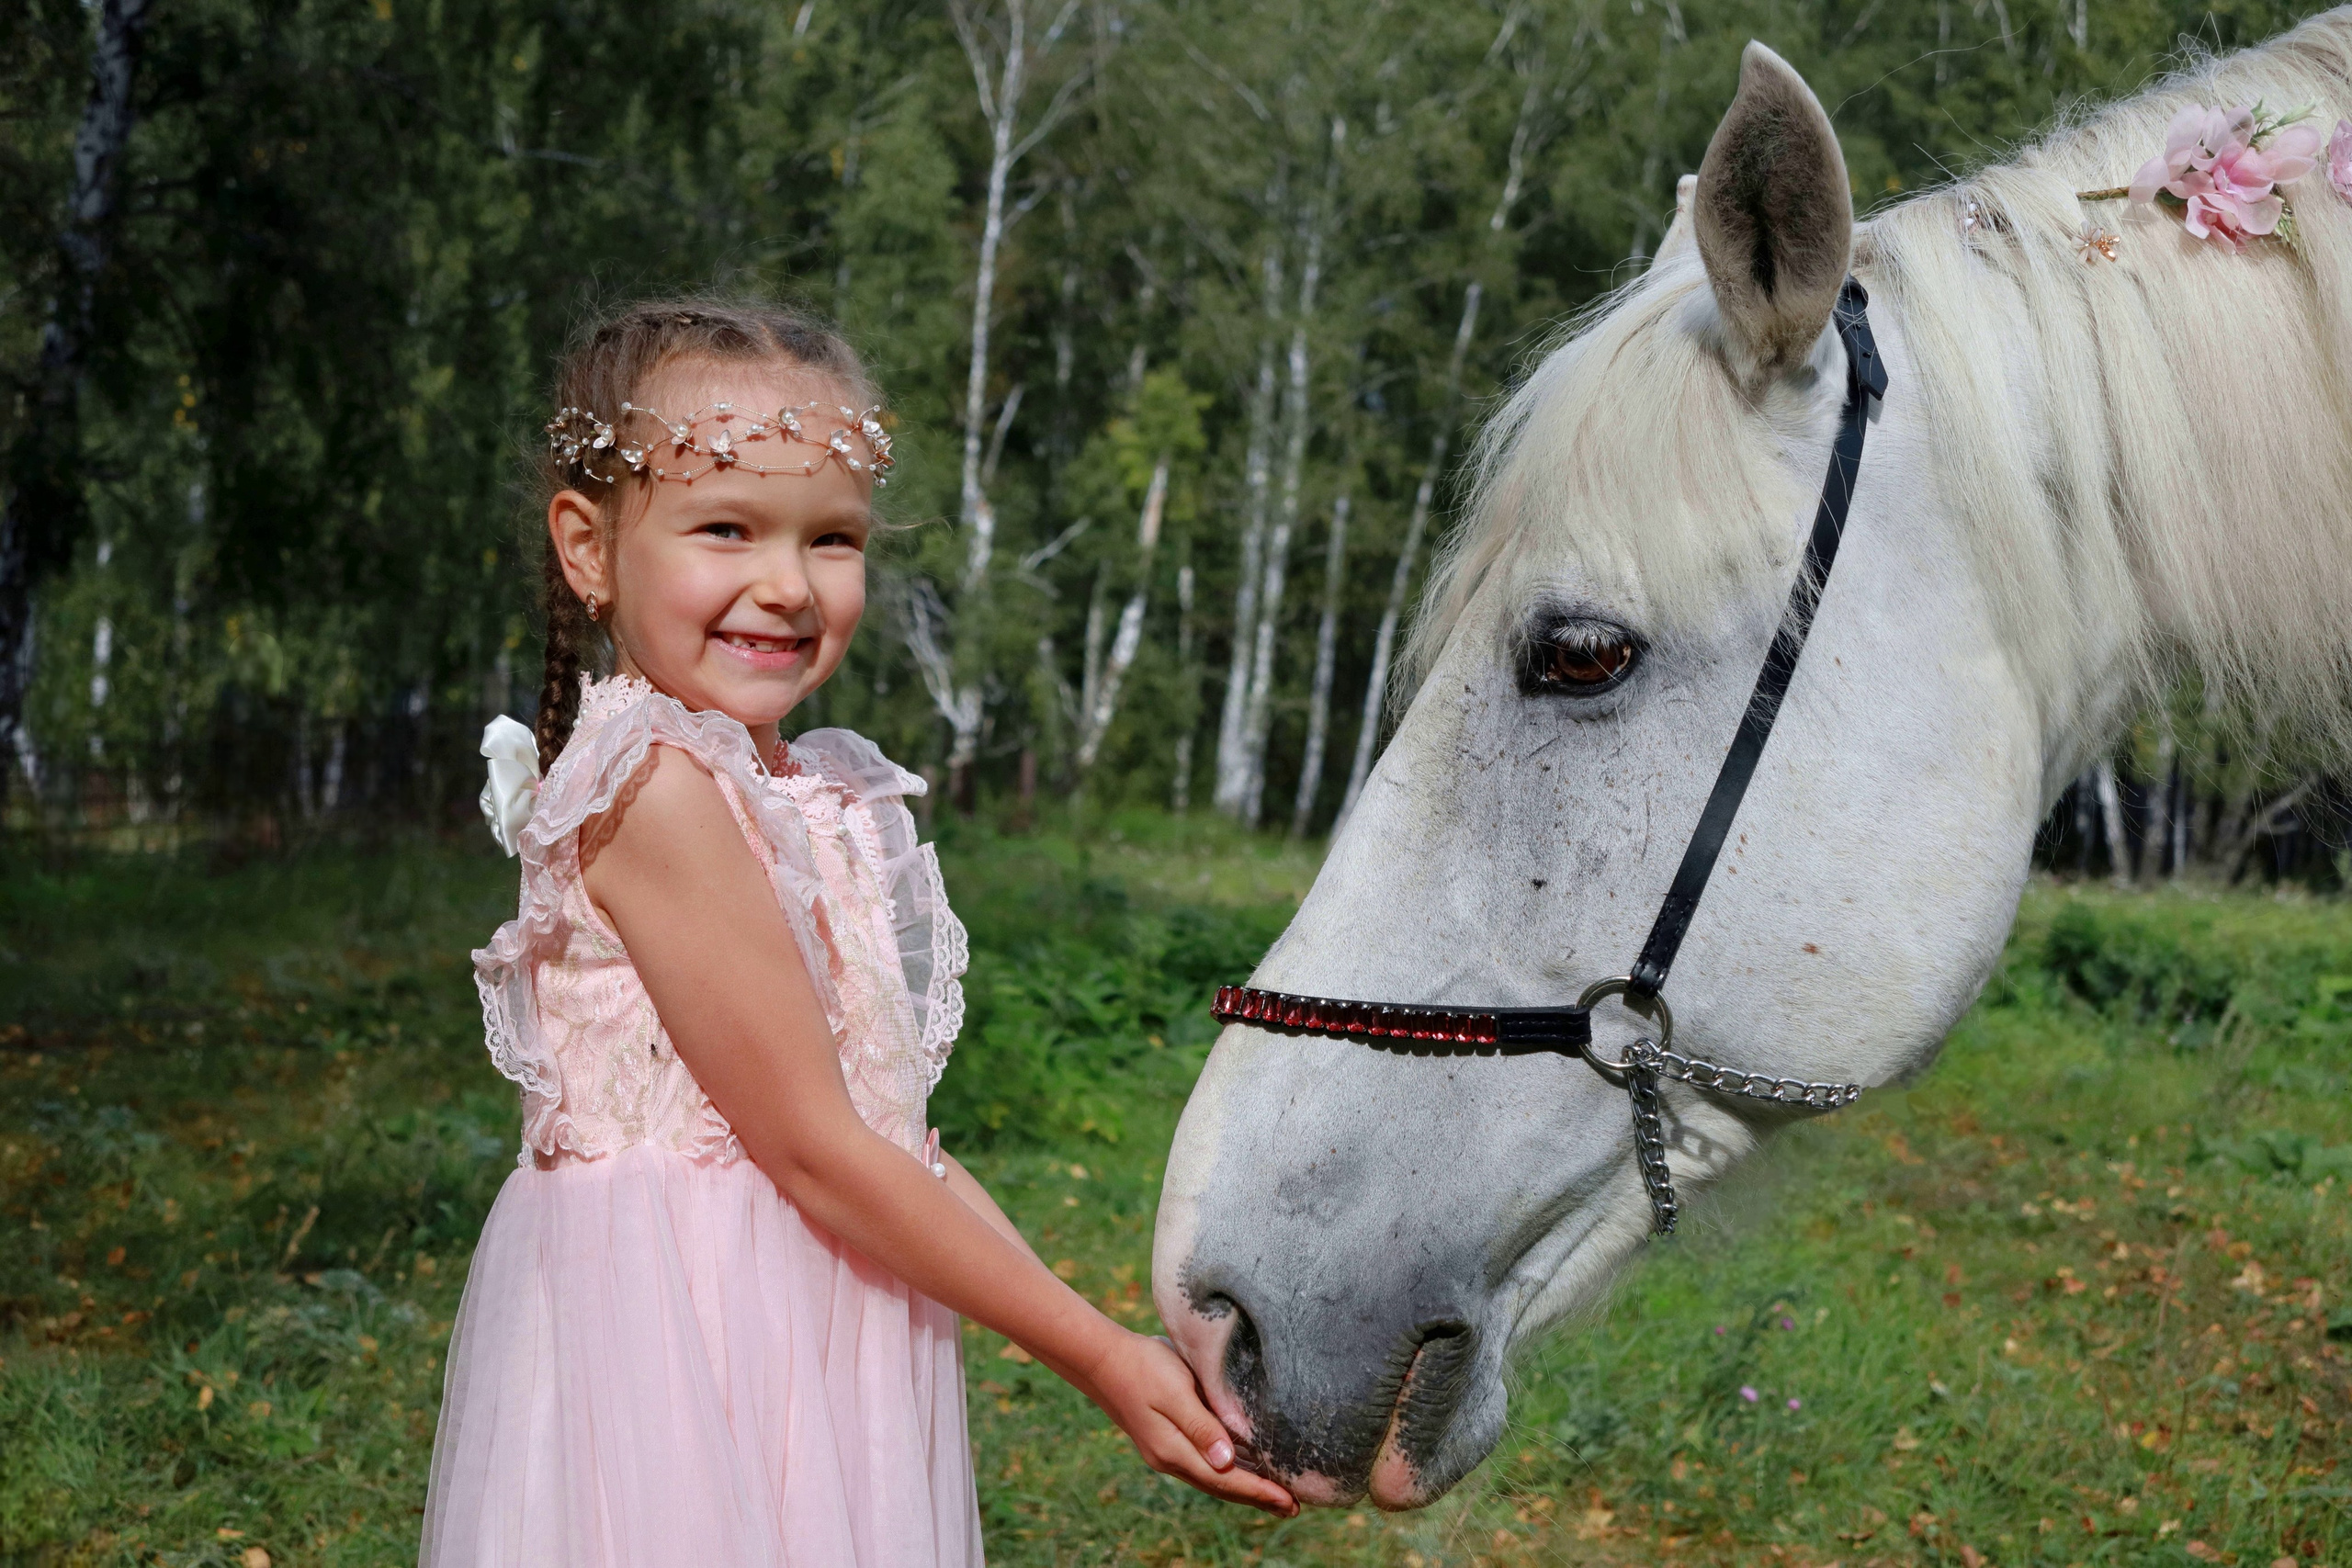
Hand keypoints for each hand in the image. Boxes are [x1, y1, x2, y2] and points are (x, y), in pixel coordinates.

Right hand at [1073, 1328, 1296, 1515]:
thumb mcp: (1175, 1391)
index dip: (1259, 1492)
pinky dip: (1227, 1472)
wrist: (1102, 1358)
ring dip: (1243, 1488)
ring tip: (1273, 1496)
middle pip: (1221, 1486)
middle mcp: (1170, 1458)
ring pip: (1212, 1478)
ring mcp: (1165, 1451)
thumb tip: (1226, 1461)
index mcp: (1174, 1450)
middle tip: (1292, 1508)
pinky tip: (1240, 1468)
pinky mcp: (1165, 1439)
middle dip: (1257, 1497)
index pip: (1226, 1480)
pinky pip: (1203, 1465)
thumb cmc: (1143, 1366)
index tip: (1289, 1502)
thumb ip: (1201, 1426)